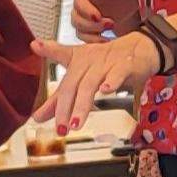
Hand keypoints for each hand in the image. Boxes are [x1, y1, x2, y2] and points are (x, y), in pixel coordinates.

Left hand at [33, 32, 163, 124]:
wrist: (140, 47)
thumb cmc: (107, 62)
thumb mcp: (81, 77)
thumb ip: (58, 98)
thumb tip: (36, 118)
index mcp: (77, 62)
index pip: (59, 68)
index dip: (48, 56)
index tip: (37, 51)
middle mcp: (89, 61)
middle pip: (72, 85)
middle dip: (64, 108)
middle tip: (60, 128)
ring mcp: (107, 63)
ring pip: (91, 84)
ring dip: (82, 105)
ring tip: (76, 124)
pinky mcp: (126, 65)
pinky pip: (118, 73)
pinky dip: (112, 81)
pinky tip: (107, 91)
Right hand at [71, 0, 141, 36]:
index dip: (85, 9)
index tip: (98, 17)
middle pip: (76, 16)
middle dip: (91, 25)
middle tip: (110, 25)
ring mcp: (87, 14)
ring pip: (79, 29)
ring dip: (92, 35)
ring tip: (109, 35)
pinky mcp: (93, 26)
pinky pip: (86, 37)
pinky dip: (95, 41)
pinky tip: (108, 40)